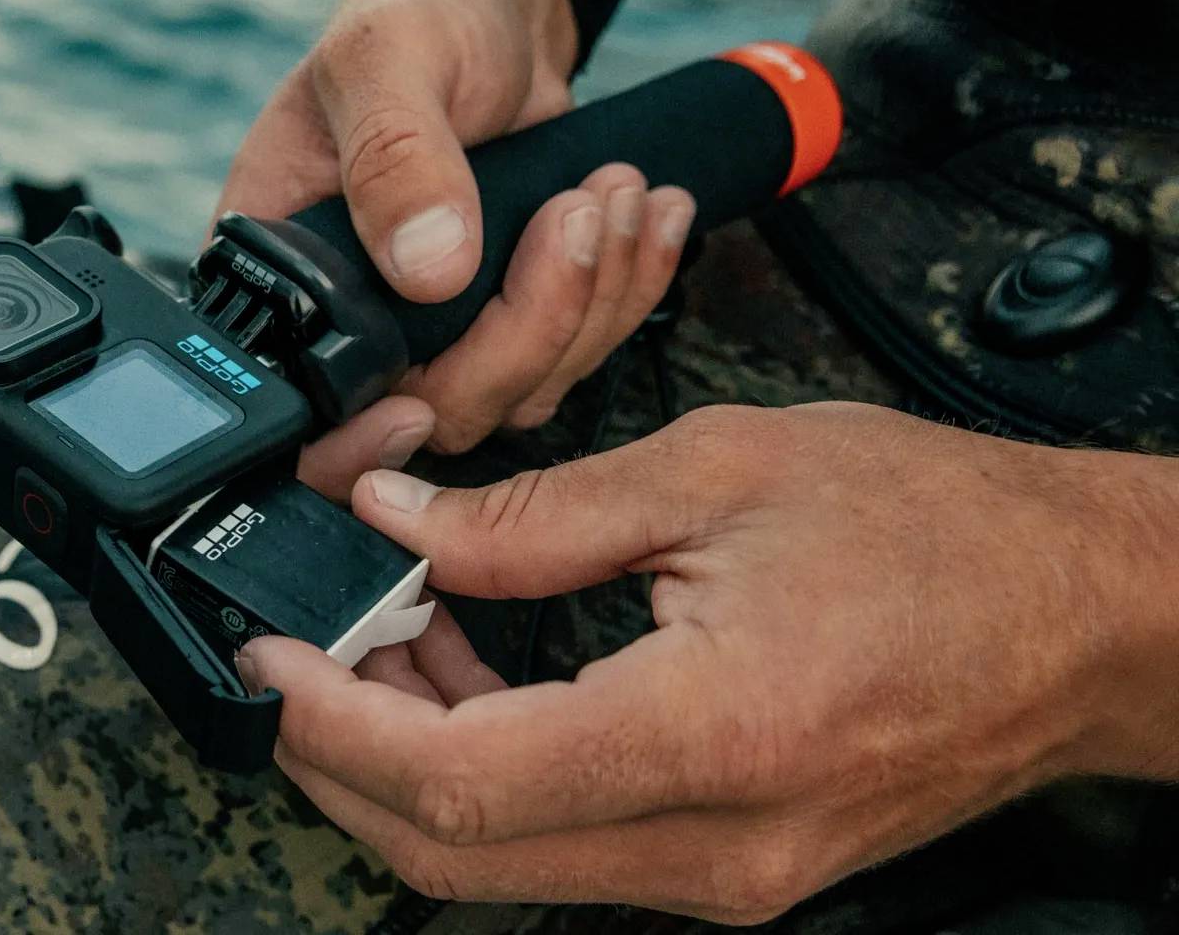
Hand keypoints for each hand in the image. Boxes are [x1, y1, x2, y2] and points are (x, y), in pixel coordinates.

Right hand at [216, 0, 696, 462]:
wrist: (486, 15)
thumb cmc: (414, 22)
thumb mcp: (385, 58)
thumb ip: (394, 155)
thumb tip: (427, 266)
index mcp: (283, 276)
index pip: (307, 404)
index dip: (356, 437)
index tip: (417, 405)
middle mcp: (354, 326)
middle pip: (438, 410)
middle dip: (528, 329)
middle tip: (580, 212)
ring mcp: (439, 337)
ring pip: (520, 395)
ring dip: (593, 301)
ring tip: (619, 189)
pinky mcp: (513, 327)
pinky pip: (576, 356)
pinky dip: (628, 291)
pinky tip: (652, 215)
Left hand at [240, 403, 1178, 922]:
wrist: (1080, 618)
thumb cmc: (940, 533)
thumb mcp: (722, 471)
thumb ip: (536, 514)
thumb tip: (400, 523)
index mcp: (711, 734)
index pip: (457, 778)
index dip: (332, 722)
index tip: (267, 654)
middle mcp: (714, 845)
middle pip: (453, 851)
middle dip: (339, 757)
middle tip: (295, 651)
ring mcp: (725, 876)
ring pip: (499, 858)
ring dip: (406, 764)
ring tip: (374, 641)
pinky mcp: (730, 865)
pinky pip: (565, 840)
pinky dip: (487, 770)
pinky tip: (465, 670)